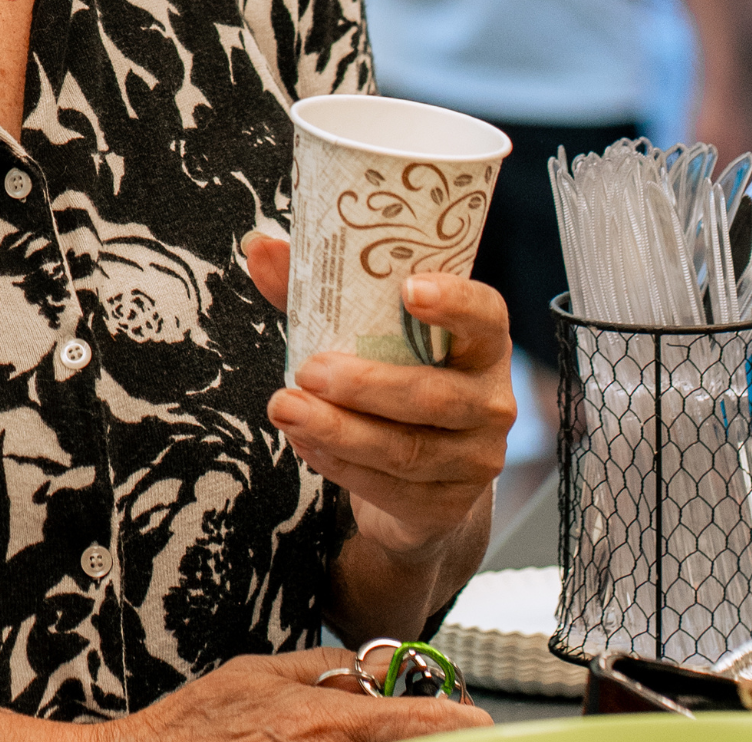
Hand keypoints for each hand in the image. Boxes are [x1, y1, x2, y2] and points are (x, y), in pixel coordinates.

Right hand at [119, 647, 488, 741]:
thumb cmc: (205, 721)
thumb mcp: (261, 672)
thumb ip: (321, 666)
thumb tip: (369, 669)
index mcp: (320, 721)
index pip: (404, 719)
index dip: (451, 720)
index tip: (482, 722)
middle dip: (428, 736)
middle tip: (448, 727)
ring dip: (397, 741)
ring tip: (407, 728)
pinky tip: (352, 738)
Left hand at [245, 233, 513, 558]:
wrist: (416, 471)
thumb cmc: (390, 373)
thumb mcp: (359, 327)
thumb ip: (314, 287)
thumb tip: (260, 247)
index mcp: (480, 341)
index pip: (485, 315)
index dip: (454, 302)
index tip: (409, 289)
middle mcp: (492, 399)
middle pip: (437, 396)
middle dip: (366, 385)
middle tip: (307, 371)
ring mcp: (476, 457)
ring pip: (408, 450)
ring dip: (339, 431)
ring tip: (285, 409)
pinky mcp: (449, 505)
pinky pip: (393, 488)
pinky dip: (341, 466)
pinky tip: (305, 443)